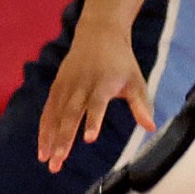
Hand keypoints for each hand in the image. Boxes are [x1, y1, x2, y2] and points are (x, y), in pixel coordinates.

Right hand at [37, 16, 153, 173]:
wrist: (99, 32)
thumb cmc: (121, 61)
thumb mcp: (135, 79)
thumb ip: (141, 104)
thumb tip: (152, 128)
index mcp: (104, 81)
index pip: (98, 102)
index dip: (94, 119)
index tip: (89, 139)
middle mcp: (82, 82)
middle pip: (72, 111)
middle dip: (65, 137)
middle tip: (59, 161)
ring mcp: (67, 83)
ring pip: (56, 112)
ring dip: (50, 137)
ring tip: (47, 161)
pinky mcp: (57, 84)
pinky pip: (48, 108)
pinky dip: (44, 128)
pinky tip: (43, 150)